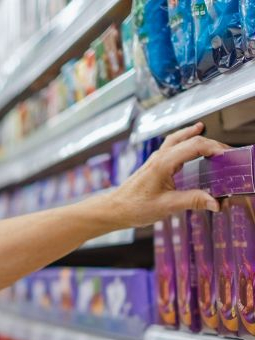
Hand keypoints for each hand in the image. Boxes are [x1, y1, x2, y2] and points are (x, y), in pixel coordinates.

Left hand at [109, 122, 228, 227]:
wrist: (113, 209)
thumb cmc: (134, 207)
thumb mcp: (166, 206)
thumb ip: (192, 201)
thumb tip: (214, 202)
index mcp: (163, 164)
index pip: (194, 146)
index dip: (213, 147)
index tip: (226, 155)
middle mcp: (159, 158)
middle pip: (187, 139)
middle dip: (208, 141)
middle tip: (225, 148)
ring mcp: (154, 160)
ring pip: (176, 139)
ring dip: (191, 134)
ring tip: (203, 129)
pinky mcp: (153, 165)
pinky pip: (170, 146)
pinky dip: (182, 141)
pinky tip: (185, 145)